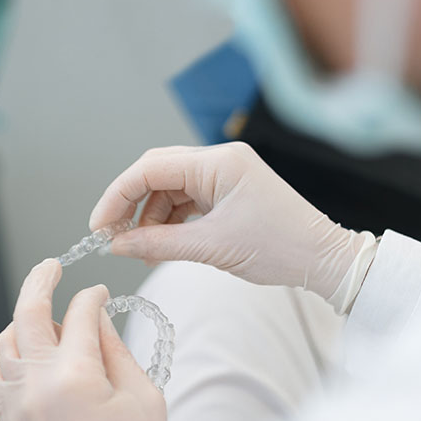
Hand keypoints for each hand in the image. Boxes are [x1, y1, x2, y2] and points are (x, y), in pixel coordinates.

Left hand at [0, 259, 168, 420]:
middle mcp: (36, 386)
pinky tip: (35, 363)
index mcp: (76, 377)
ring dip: (25, 325)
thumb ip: (115, 348)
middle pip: (26, 313)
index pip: (79, 314)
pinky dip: (12, 360)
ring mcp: (15, 408)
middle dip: (41, 280)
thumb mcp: (143, 396)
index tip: (101, 292)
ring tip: (48, 323)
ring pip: (5, 344)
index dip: (93, 296)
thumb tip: (95, 315)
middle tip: (52, 266)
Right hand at [90, 142, 376, 310]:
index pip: (150, 168)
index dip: (117, 196)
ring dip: (150, 218)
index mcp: (218, 162)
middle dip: (130, 205)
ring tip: (139, 250)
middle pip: (156, 174)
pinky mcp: (228, 193)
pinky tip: (160, 245)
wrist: (322, 259)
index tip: (99, 226)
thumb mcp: (211, 247)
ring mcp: (224, 176)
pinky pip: (186, 202)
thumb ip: (158, 243)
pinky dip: (169, 223)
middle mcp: (219, 161)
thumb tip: (117, 245)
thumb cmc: (279, 247)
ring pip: (169, 190)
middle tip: (112, 237)